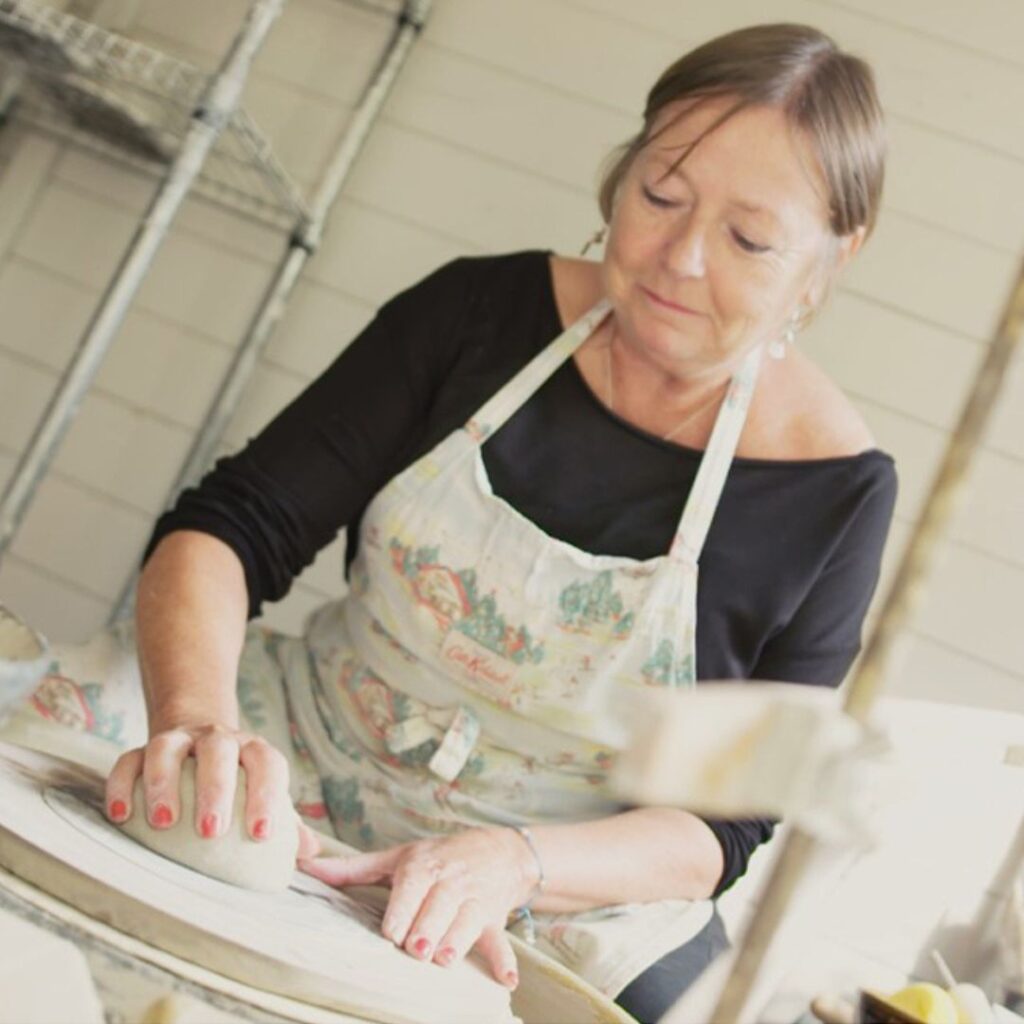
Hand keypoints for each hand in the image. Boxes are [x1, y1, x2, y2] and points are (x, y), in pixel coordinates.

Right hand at [104, 723, 319, 859]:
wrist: (199, 737)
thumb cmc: (239, 780)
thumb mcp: (262, 792)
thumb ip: (286, 820)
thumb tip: (310, 853)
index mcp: (252, 750)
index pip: (267, 764)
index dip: (267, 795)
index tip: (261, 835)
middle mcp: (217, 738)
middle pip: (219, 751)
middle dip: (216, 789)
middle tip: (211, 831)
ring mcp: (179, 740)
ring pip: (169, 748)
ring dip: (164, 783)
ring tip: (162, 822)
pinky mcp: (142, 748)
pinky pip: (128, 760)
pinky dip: (123, 785)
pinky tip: (122, 817)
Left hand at [299, 827, 535, 986]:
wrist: (499, 851)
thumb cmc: (439, 857)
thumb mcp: (398, 856)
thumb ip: (353, 868)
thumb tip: (306, 866)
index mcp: (423, 867)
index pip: (411, 890)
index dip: (401, 915)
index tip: (392, 934)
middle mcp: (450, 883)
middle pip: (437, 909)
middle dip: (427, 930)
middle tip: (417, 949)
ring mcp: (475, 902)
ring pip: (467, 923)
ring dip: (457, 941)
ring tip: (444, 959)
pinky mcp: (494, 920)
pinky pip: (500, 941)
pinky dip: (504, 960)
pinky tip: (504, 980)